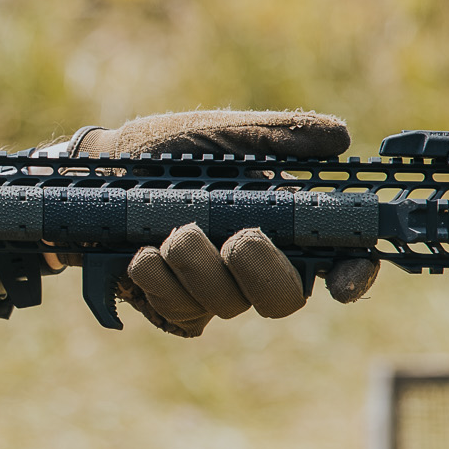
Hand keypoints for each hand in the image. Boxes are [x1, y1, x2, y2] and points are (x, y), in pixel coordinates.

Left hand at [73, 110, 379, 336]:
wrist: (95, 175)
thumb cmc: (166, 150)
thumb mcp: (224, 133)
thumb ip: (278, 136)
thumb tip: (339, 137)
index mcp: (282, 221)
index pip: (338, 260)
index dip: (353, 276)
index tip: (343, 282)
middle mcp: (254, 263)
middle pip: (284, 299)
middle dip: (261, 270)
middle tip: (237, 238)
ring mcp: (213, 288)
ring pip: (227, 306)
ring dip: (197, 266)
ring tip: (172, 231)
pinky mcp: (174, 305)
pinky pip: (182, 315)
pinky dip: (161, 283)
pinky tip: (142, 254)